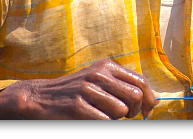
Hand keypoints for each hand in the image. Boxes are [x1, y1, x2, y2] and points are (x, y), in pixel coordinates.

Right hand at [0, 60, 156, 118]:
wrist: (39, 97)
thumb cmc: (75, 91)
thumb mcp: (98, 80)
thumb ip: (122, 86)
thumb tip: (153, 101)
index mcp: (107, 67)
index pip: (141, 81)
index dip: (148, 99)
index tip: (147, 112)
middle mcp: (99, 75)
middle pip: (135, 97)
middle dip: (133, 111)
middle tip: (123, 116)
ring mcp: (87, 90)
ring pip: (120, 111)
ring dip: (115, 120)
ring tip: (102, 116)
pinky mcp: (77, 107)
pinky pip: (104, 121)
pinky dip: (102, 124)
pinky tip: (91, 120)